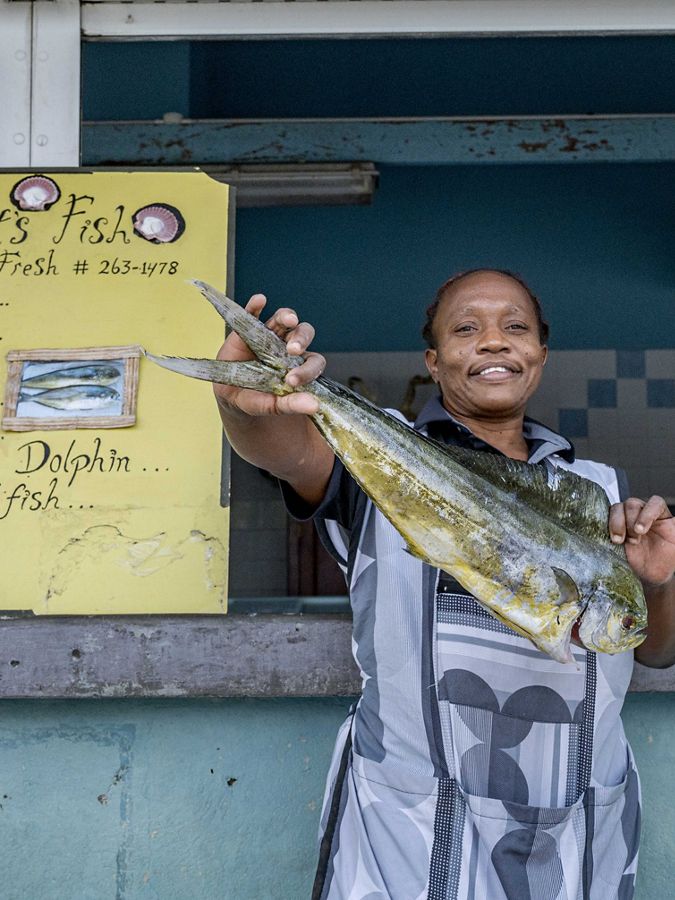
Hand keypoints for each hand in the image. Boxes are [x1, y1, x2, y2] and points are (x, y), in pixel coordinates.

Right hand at [214, 293, 324, 418]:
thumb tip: (313, 405)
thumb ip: (290, 404)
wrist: (231, 395)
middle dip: (301, 339)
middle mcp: (287, 347)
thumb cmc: (256, 399)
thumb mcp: (271, 405)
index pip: (313, 362)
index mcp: (299, 365)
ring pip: (283, 320)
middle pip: (303, 333)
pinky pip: (254, 313)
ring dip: (287, 317)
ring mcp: (269, 336)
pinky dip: (256, 305)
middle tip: (293, 350)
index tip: (292, 381)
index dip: (307, 370)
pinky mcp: (248, 328)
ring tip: (288, 320)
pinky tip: (260, 301)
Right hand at [609, 496, 674, 586]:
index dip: (647, 513)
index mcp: (661, 515)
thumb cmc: (666, 560)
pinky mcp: (613, 527)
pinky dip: (606, 527)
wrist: (651, 574)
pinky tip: (612, 539)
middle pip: (632, 504)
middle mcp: (643, 514)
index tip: (641, 529)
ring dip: (616, 524)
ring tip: (620, 541)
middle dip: (630, 522)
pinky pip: (605, 518)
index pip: (655, 502)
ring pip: (617, 508)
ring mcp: (627, 519)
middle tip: (634, 540)